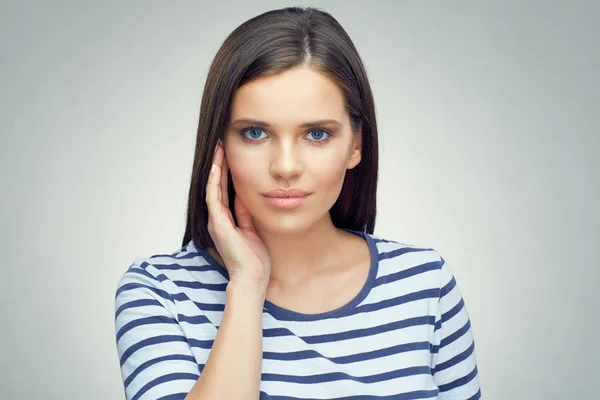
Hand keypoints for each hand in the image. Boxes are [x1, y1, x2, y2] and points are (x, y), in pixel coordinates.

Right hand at [205, 140, 270, 288]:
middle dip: (219, 164)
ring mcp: (216, 221)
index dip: (226, 172)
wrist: (252, 278)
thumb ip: (246, 213)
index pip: (224, 190)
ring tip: (218, 148)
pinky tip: (217, 167)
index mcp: (226, 220)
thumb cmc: (254, 259)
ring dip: (215, 168)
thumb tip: (245, 195)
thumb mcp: (252, 229)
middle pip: (216, 185)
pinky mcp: (219, 224)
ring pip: (213, 188)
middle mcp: (218, 219)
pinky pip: (214, 198)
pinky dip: (215, 181)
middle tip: (221, 144)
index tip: (229, 154)